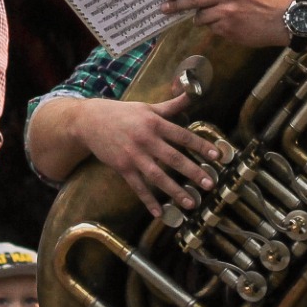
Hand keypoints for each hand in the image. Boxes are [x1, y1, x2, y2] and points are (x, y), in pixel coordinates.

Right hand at [77, 93, 222, 217]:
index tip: (216, 156)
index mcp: (155, 123)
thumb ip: (171, 105)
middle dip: (193, 172)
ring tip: (190, 203)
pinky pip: (138, 187)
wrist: (89, 121)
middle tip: (210, 184)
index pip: (182, 135)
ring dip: (175, 191)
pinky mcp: (122, 167)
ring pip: (157, 176)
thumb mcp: (147, 107)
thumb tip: (192, 93)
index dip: (200, 145)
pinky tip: (159, 213)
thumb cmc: (122, 113)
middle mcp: (146, 139)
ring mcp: (133, 155)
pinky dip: (148, 200)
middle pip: (173, 158)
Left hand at [164, 0, 289, 47]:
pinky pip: (211, 28)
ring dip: (199, 18)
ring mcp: (225, 13)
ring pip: (200, 16)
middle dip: (176, 4)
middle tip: (165, 8)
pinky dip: (213, 26)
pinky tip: (224, 24)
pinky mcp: (228, 29)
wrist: (281, 18)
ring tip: (208, 16)